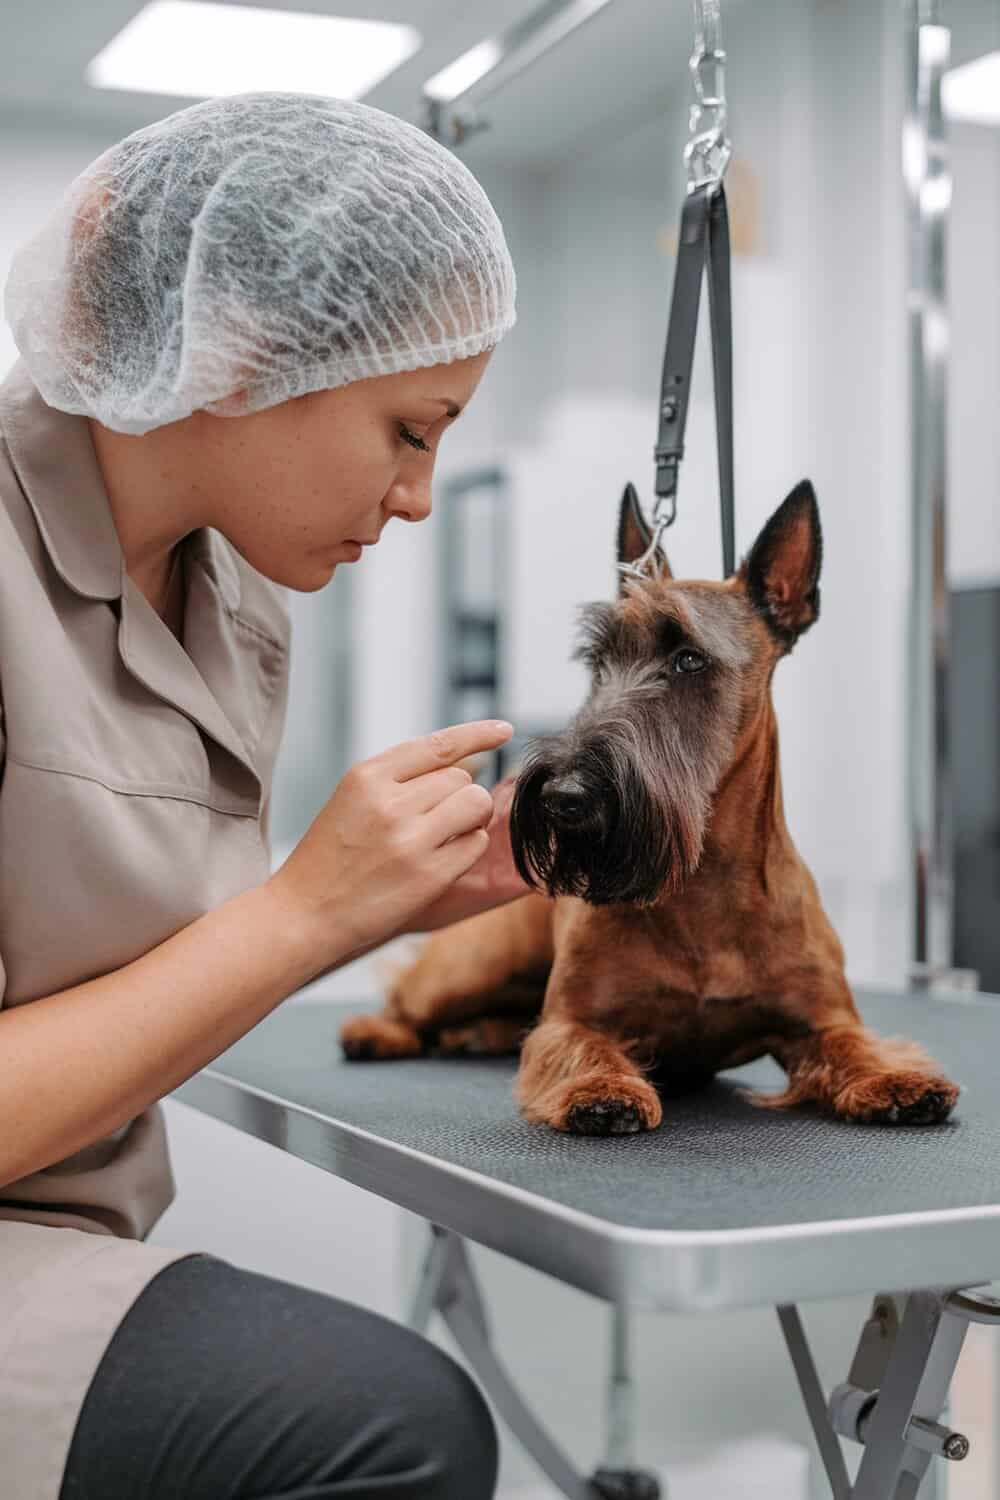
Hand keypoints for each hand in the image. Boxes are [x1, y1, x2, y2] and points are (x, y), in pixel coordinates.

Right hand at [267, 721, 516, 967]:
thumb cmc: (331, 857)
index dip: (477, 734)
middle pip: (462, 778)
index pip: (438, 745)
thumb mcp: (353, 801)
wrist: (303, 914)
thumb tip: (470, 762)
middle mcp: (389, 802)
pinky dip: (467, 849)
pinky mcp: (429, 875)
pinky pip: (476, 843)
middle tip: (433, 822)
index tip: (504, 729)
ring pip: (476, 804)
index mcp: (367, 777)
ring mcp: (410, 839)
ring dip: (470, 819)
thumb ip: (402, 778)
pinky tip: (438, 862)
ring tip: (441, 837)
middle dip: (459, 796)